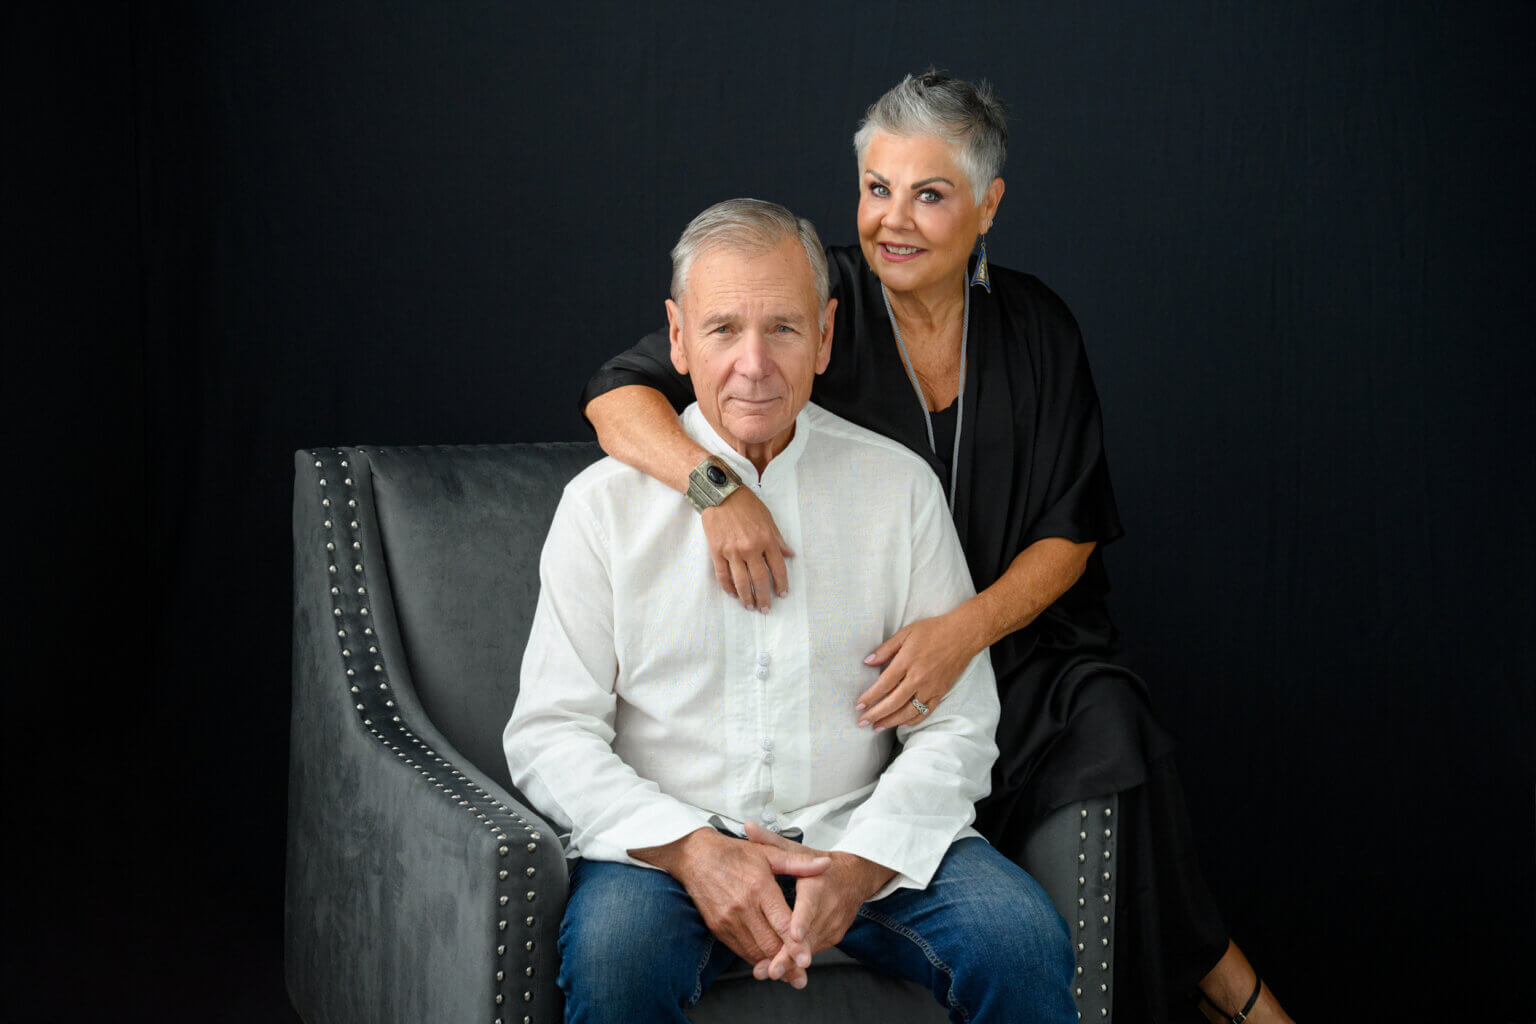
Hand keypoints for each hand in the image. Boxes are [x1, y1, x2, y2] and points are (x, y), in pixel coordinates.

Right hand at [630, 827, 828, 987]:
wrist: (695, 857)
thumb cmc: (734, 853)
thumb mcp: (768, 853)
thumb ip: (799, 863)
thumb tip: (826, 864)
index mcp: (759, 887)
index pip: (781, 922)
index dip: (794, 943)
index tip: (806, 959)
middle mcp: (743, 907)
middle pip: (769, 943)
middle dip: (787, 963)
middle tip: (802, 977)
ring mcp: (728, 920)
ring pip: (754, 951)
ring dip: (772, 965)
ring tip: (788, 976)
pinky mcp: (718, 928)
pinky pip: (740, 950)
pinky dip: (755, 958)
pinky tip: (767, 963)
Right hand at [700, 488, 793, 612]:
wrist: (720, 493)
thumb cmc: (746, 504)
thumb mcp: (768, 518)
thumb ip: (778, 539)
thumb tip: (791, 554)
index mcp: (766, 539)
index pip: (778, 568)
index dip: (781, 584)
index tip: (782, 594)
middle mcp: (751, 548)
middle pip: (759, 580)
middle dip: (764, 597)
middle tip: (766, 609)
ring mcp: (732, 551)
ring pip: (741, 582)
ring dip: (747, 597)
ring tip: (750, 607)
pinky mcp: (717, 551)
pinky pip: (723, 575)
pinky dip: (728, 587)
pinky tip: (733, 594)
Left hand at [743, 823, 894, 980]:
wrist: (855, 877)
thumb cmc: (820, 863)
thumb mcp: (797, 851)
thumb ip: (772, 842)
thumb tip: (748, 827)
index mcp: (819, 884)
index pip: (810, 904)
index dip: (801, 921)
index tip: (792, 935)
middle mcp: (829, 907)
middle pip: (808, 935)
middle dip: (789, 955)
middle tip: (770, 970)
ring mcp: (832, 925)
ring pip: (810, 948)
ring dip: (789, 962)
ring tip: (767, 972)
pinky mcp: (833, 937)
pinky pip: (812, 950)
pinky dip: (796, 960)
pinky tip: (778, 968)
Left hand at [857, 611, 980, 730]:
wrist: (963, 635)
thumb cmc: (933, 630)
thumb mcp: (906, 632)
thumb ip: (886, 649)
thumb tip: (868, 661)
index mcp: (907, 661)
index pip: (883, 685)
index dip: (869, 697)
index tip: (858, 705)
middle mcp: (918, 678)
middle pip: (893, 702)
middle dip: (875, 714)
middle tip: (862, 722)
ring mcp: (931, 687)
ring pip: (908, 711)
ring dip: (891, 721)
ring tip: (877, 727)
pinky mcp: (941, 692)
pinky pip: (925, 711)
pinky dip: (913, 720)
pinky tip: (902, 724)